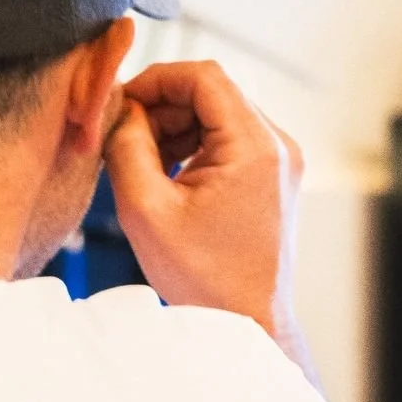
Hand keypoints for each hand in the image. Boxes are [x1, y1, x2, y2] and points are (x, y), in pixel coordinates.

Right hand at [103, 59, 303, 335]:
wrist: (248, 324)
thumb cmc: (205, 281)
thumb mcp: (145, 210)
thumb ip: (126, 146)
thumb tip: (121, 111)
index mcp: (255, 147)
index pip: (203, 76)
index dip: (155, 80)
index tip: (123, 103)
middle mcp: (277, 146)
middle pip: (212, 94)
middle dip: (162, 109)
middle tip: (125, 139)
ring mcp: (280, 163)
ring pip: (219, 116)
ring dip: (176, 130)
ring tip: (144, 164)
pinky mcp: (273, 179)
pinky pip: (229, 143)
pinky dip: (195, 149)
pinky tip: (168, 179)